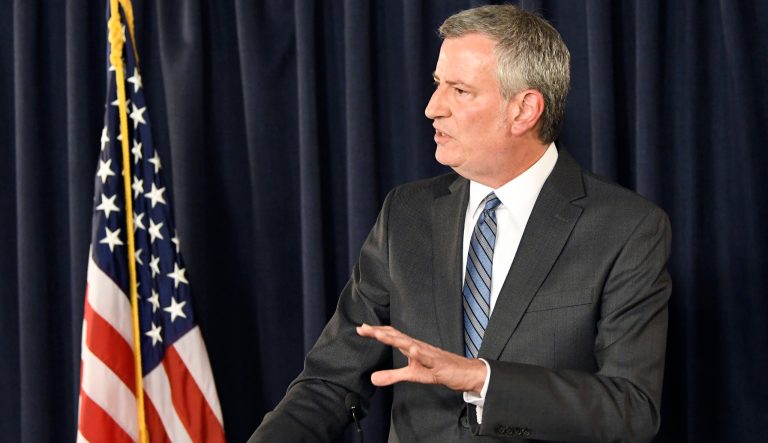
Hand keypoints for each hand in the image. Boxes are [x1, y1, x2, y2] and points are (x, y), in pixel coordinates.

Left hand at [356, 323, 486, 393]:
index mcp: (411, 347)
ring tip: (380, 334)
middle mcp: (418, 346)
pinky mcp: (439, 364)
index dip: (376, 332)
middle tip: (363, 327)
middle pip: (396, 336)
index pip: (392, 336)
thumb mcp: (412, 375)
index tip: (361, 329)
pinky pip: (428, 358)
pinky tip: (412, 350)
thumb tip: (372, 379)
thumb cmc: (438, 370)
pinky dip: (420, 354)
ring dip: (395, 339)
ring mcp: (429, 354)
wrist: (464, 373)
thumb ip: (392, 375)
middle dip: (379, 332)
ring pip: (410, 344)